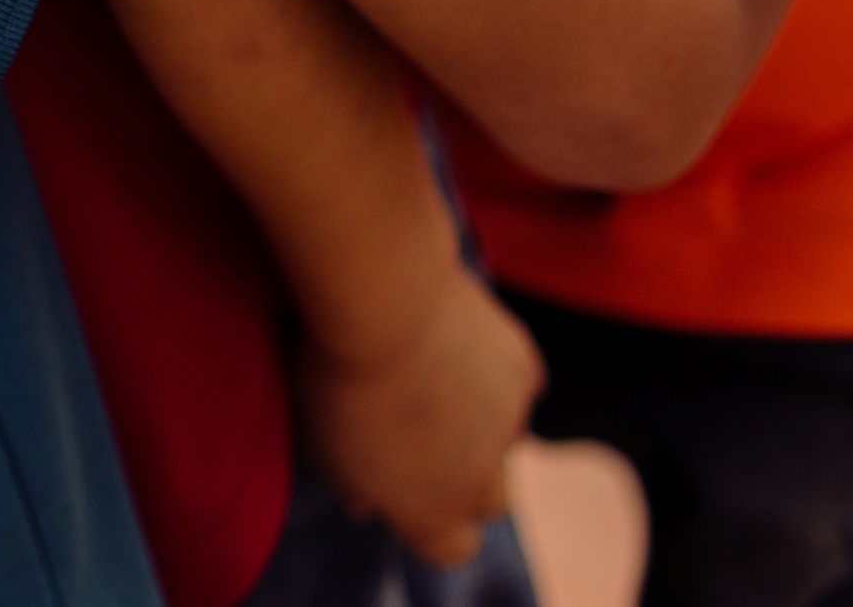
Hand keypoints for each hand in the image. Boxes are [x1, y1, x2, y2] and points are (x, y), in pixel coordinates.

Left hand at [296, 257, 542, 566]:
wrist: (386, 304)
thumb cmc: (340, 380)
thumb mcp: (327, 449)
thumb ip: (356, 487)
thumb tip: (364, 505)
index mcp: (432, 515)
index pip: (452, 549)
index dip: (434, 524)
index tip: (409, 493)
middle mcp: (481, 483)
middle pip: (489, 500)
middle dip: (466, 478)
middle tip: (426, 436)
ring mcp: (510, 427)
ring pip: (505, 439)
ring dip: (479, 420)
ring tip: (432, 376)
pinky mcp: (525, 371)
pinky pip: (517, 383)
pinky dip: (495, 370)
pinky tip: (458, 342)